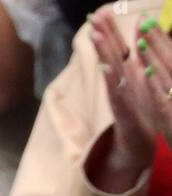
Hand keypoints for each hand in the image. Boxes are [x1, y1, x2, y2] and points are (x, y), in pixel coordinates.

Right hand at [90, 10, 171, 173]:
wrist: (136, 143)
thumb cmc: (140, 113)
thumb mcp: (141, 81)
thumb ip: (137, 58)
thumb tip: (138, 31)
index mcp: (125, 74)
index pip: (116, 47)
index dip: (109, 29)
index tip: (101, 12)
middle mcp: (119, 82)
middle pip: (110, 54)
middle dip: (102, 35)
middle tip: (93, 17)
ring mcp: (119, 95)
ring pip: (110, 69)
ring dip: (102, 53)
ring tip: (95, 36)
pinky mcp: (123, 110)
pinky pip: (116, 91)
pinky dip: (111, 80)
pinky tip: (106, 68)